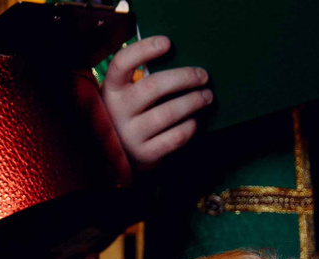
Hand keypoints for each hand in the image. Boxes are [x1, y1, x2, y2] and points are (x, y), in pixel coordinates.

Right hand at [101, 36, 211, 169]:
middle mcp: (116, 111)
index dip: (144, 49)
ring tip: (206, 97)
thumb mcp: (123, 95)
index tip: (167, 42)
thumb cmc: (126, 115)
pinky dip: (188, 127)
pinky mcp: (144, 155)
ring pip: (167, 113)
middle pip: (153, 86)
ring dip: (192, 102)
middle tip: (203, 76)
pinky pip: (173, 138)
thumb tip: (179, 61)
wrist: (113, 156)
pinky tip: (193, 121)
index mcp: (111, 89)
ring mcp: (129, 135)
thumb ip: (139, 79)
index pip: (122, 63)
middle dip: (184, 78)